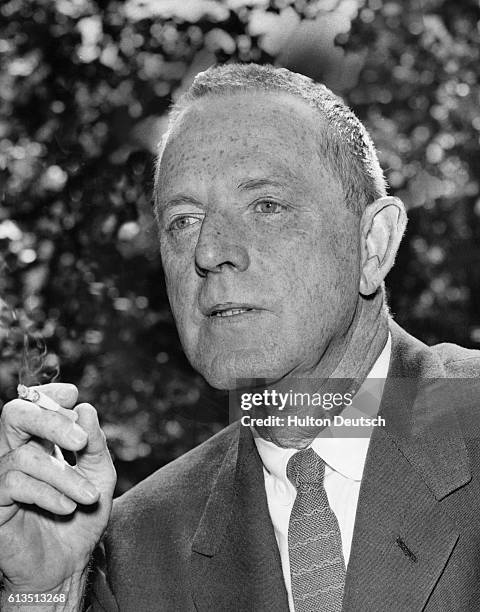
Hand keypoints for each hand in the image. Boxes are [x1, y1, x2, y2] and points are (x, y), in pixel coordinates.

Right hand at [0, 383, 115, 593]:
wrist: (68, 565)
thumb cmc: (82, 518)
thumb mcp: (100, 475)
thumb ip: (95, 443)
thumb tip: (85, 408)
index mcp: (41, 442)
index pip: (33, 404)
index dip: (47, 393)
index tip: (72, 395)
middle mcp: (17, 453)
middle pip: (15, 415)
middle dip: (49, 420)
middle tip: (80, 441)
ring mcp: (3, 477)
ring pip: (25, 456)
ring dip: (64, 476)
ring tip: (89, 497)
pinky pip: (15, 484)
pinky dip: (48, 493)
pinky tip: (68, 507)